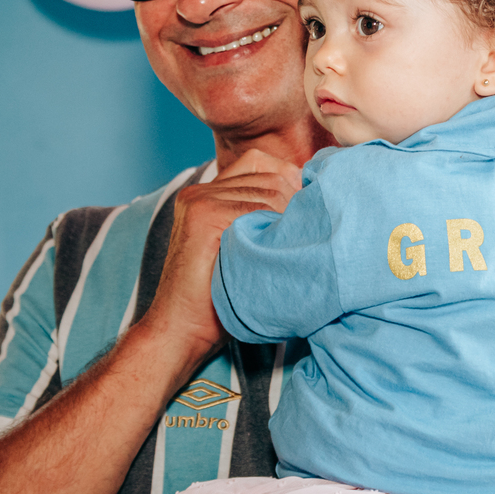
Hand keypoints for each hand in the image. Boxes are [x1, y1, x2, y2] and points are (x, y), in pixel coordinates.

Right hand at [142, 149, 302, 354]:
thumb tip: (311, 196)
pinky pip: (257, 209)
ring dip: (288, 220)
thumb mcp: (244, 248)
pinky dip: (274, 231)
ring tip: (291, 250)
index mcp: (206, 193)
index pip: (261, 163)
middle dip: (296, 202)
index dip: (289, 182)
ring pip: (271, 191)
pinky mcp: (202, 215)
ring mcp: (199, 200)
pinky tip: (275, 254)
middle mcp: (200, 190)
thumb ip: (262, 218)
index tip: (303, 214)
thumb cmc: (220, 297)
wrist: (182, 330)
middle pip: (271, 175)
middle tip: (305, 237)